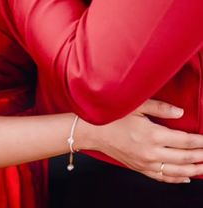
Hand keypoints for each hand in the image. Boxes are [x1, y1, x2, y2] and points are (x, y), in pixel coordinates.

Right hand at [82, 100, 202, 183]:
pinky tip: (186, 177)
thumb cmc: (113, 116)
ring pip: (177, 171)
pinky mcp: (140, 168)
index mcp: (152, 134)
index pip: (185, 141)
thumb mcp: (136, 105)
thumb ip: (160, 108)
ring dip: (194, 169)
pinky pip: (163, 178)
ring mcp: (146, 163)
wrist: (93, 131)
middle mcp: (151, 152)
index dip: (200, 141)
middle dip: (201, 156)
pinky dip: (177, 179)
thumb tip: (180, 113)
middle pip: (184, 157)